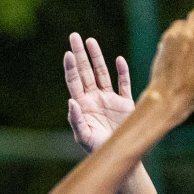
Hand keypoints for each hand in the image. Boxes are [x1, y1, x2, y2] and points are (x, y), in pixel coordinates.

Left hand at [65, 34, 134, 151]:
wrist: (118, 157)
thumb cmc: (97, 150)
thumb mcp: (84, 136)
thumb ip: (77, 120)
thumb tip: (71, 101)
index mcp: (82, 105)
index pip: (74, 81)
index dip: (70, 67)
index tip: (68, 53)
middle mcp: (94, 98)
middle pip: (85, 71)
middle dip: (80, 54)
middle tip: (74, 36)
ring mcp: (109, 99)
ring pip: (102, 73)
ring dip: (96, 57)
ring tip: (90, 41)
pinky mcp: (124, 103)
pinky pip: (123, 84)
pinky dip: (121, 72)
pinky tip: (118, 60)